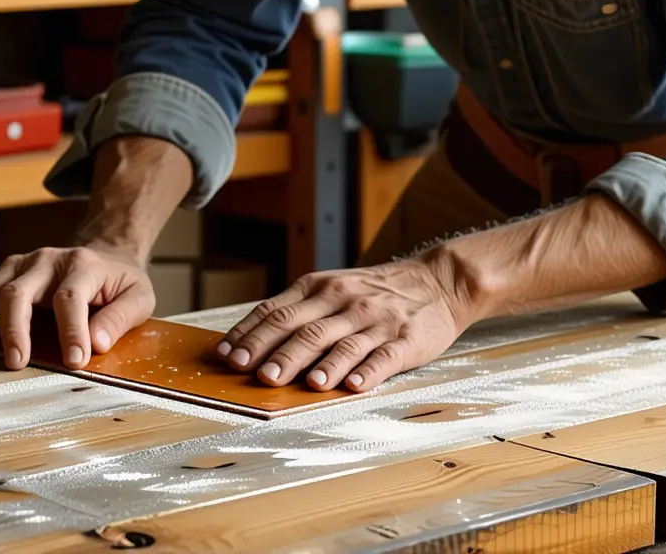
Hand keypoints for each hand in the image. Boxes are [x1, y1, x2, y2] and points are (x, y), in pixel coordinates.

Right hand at [0, 246, 154, 370]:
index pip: (70, 298)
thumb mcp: (139, 297)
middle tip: (16, 362)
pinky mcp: (8, 274)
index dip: (71, 331)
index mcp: (84, 265)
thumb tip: (96, 344)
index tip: (74, 361)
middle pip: (19, 292)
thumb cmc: (121, 282)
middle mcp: (48, 261)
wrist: (107, 253)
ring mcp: (23, 265)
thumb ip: (120, 318)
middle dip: (15, 330)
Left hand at [215, 257, 467, 392]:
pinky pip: (385, 356)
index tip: (228, 356)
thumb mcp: (333, 287)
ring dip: (323, 365)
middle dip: (279, 353)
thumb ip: (298, 310)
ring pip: (343, 343)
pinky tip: (355, 385)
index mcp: (320, 288)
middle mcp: (346, 301)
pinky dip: (369, 372)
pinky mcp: (406, 339)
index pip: (277, 311)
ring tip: (306, 385)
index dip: (250, 334)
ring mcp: (377, 321)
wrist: (438, 280)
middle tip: (257, 376)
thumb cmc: (374, 291)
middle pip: (306, 328)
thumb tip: (250, 343)